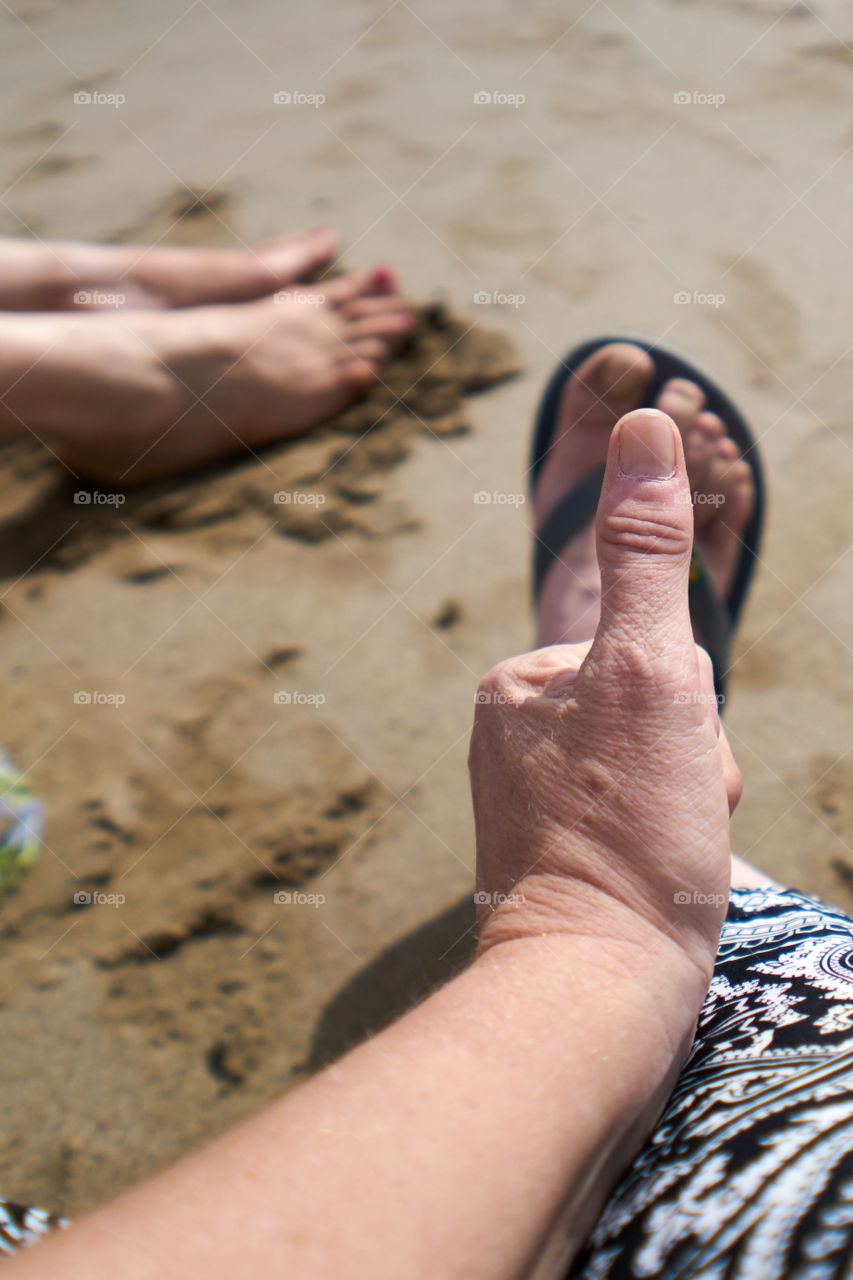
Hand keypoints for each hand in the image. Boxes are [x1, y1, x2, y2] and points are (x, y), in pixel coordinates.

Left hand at [469, 409, 741, 986]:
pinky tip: (659, 873)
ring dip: (687, 798)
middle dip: (689, 754)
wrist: (597, 982)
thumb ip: (646, 549)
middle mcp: (514, 731)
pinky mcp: (557, 850)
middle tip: (668, 810)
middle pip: (656, 706)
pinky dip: (669, 838)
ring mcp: (533, 795)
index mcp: (521, 681)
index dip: (689, 703)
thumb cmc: (629, 827)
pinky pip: (643, 814)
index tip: (667, 761)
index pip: (651, 651)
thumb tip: (641, 422)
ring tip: (665, 848)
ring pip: (658, 763)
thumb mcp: (650, 670)